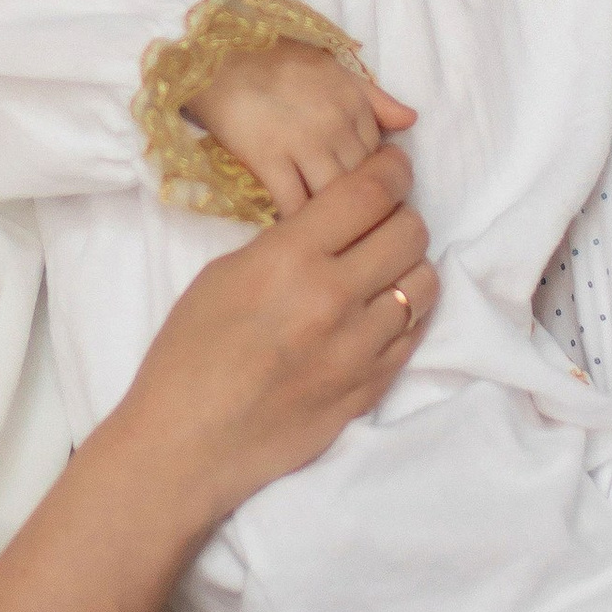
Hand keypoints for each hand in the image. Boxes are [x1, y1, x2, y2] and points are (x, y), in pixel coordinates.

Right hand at [119, 144, 435, 530]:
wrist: (189, 445)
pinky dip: (402, 314)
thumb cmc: (190, 356)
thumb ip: (286, 244)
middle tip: (379, 223)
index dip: (391, 169)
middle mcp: (333, 298)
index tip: (393, 166)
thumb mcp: (224, 276)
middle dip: (399, 217)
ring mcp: (359, 347)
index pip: (369, 192)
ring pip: (423, 282)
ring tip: (378, 273)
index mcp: (289, 259)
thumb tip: (334, 223)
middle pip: (409, 231)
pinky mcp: (372, 387)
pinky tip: (375, 315)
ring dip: (406, 268)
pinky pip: (414, 332)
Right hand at [189, 38, 416, 215]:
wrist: (221, 55)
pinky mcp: (268, 159)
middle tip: (353, 232)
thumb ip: (375, 97)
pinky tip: (297, 234)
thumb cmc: (277, 60)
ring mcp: (303, 143)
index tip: (367, 203)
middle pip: (362, 183)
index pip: (381, 160)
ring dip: (333, 221)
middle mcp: (336, 125)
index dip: (376, 185)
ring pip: (334, 197)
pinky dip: (299, 223)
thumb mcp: (334, 68)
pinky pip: (293, 203)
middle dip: (362, 211)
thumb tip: (411, 121)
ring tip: (328, 238)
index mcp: (355, 104)